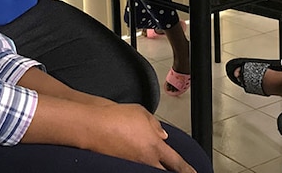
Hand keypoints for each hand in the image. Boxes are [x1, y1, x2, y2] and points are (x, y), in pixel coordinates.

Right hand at [24, 100, 195, 171]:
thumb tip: (162, 135)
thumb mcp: (142, 113)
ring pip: (150, 170)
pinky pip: (135, 167)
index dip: (187, 170)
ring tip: (154, 161)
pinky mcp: (121, 166)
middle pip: (165, 172)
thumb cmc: (117, 117)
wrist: (94, 126)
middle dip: (171, 171)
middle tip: (175, 171)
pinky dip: (140, 164)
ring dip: (153, 166)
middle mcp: (147, 160)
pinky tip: (136, 158)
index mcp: (155, 146)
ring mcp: (133, 165)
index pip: (177, 163)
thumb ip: (155, 125)